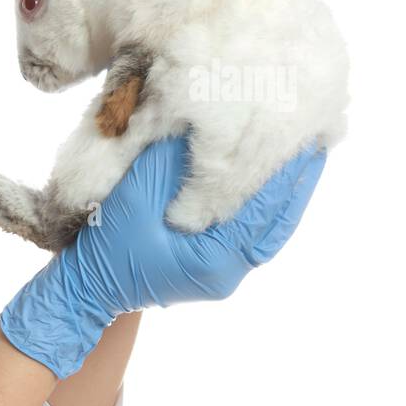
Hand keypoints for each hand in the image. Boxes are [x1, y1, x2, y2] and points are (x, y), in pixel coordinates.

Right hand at [0, 135, 326, 377]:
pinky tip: (276, 181)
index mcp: (213, 261)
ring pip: (271, 229)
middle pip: (277, 221)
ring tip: (306, 154)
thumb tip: (202, 117)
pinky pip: (254, 234)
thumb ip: (170, 160)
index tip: (303, 131)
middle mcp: (229, 273)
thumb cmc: (105, 244)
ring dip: (286, 192)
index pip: (261, 208)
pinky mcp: (217, 268)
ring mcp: (225, 274)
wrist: (87, 288)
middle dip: (296, 179)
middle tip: (318, 136)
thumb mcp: (134, 196)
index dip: (284, 169)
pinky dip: (267, 206)